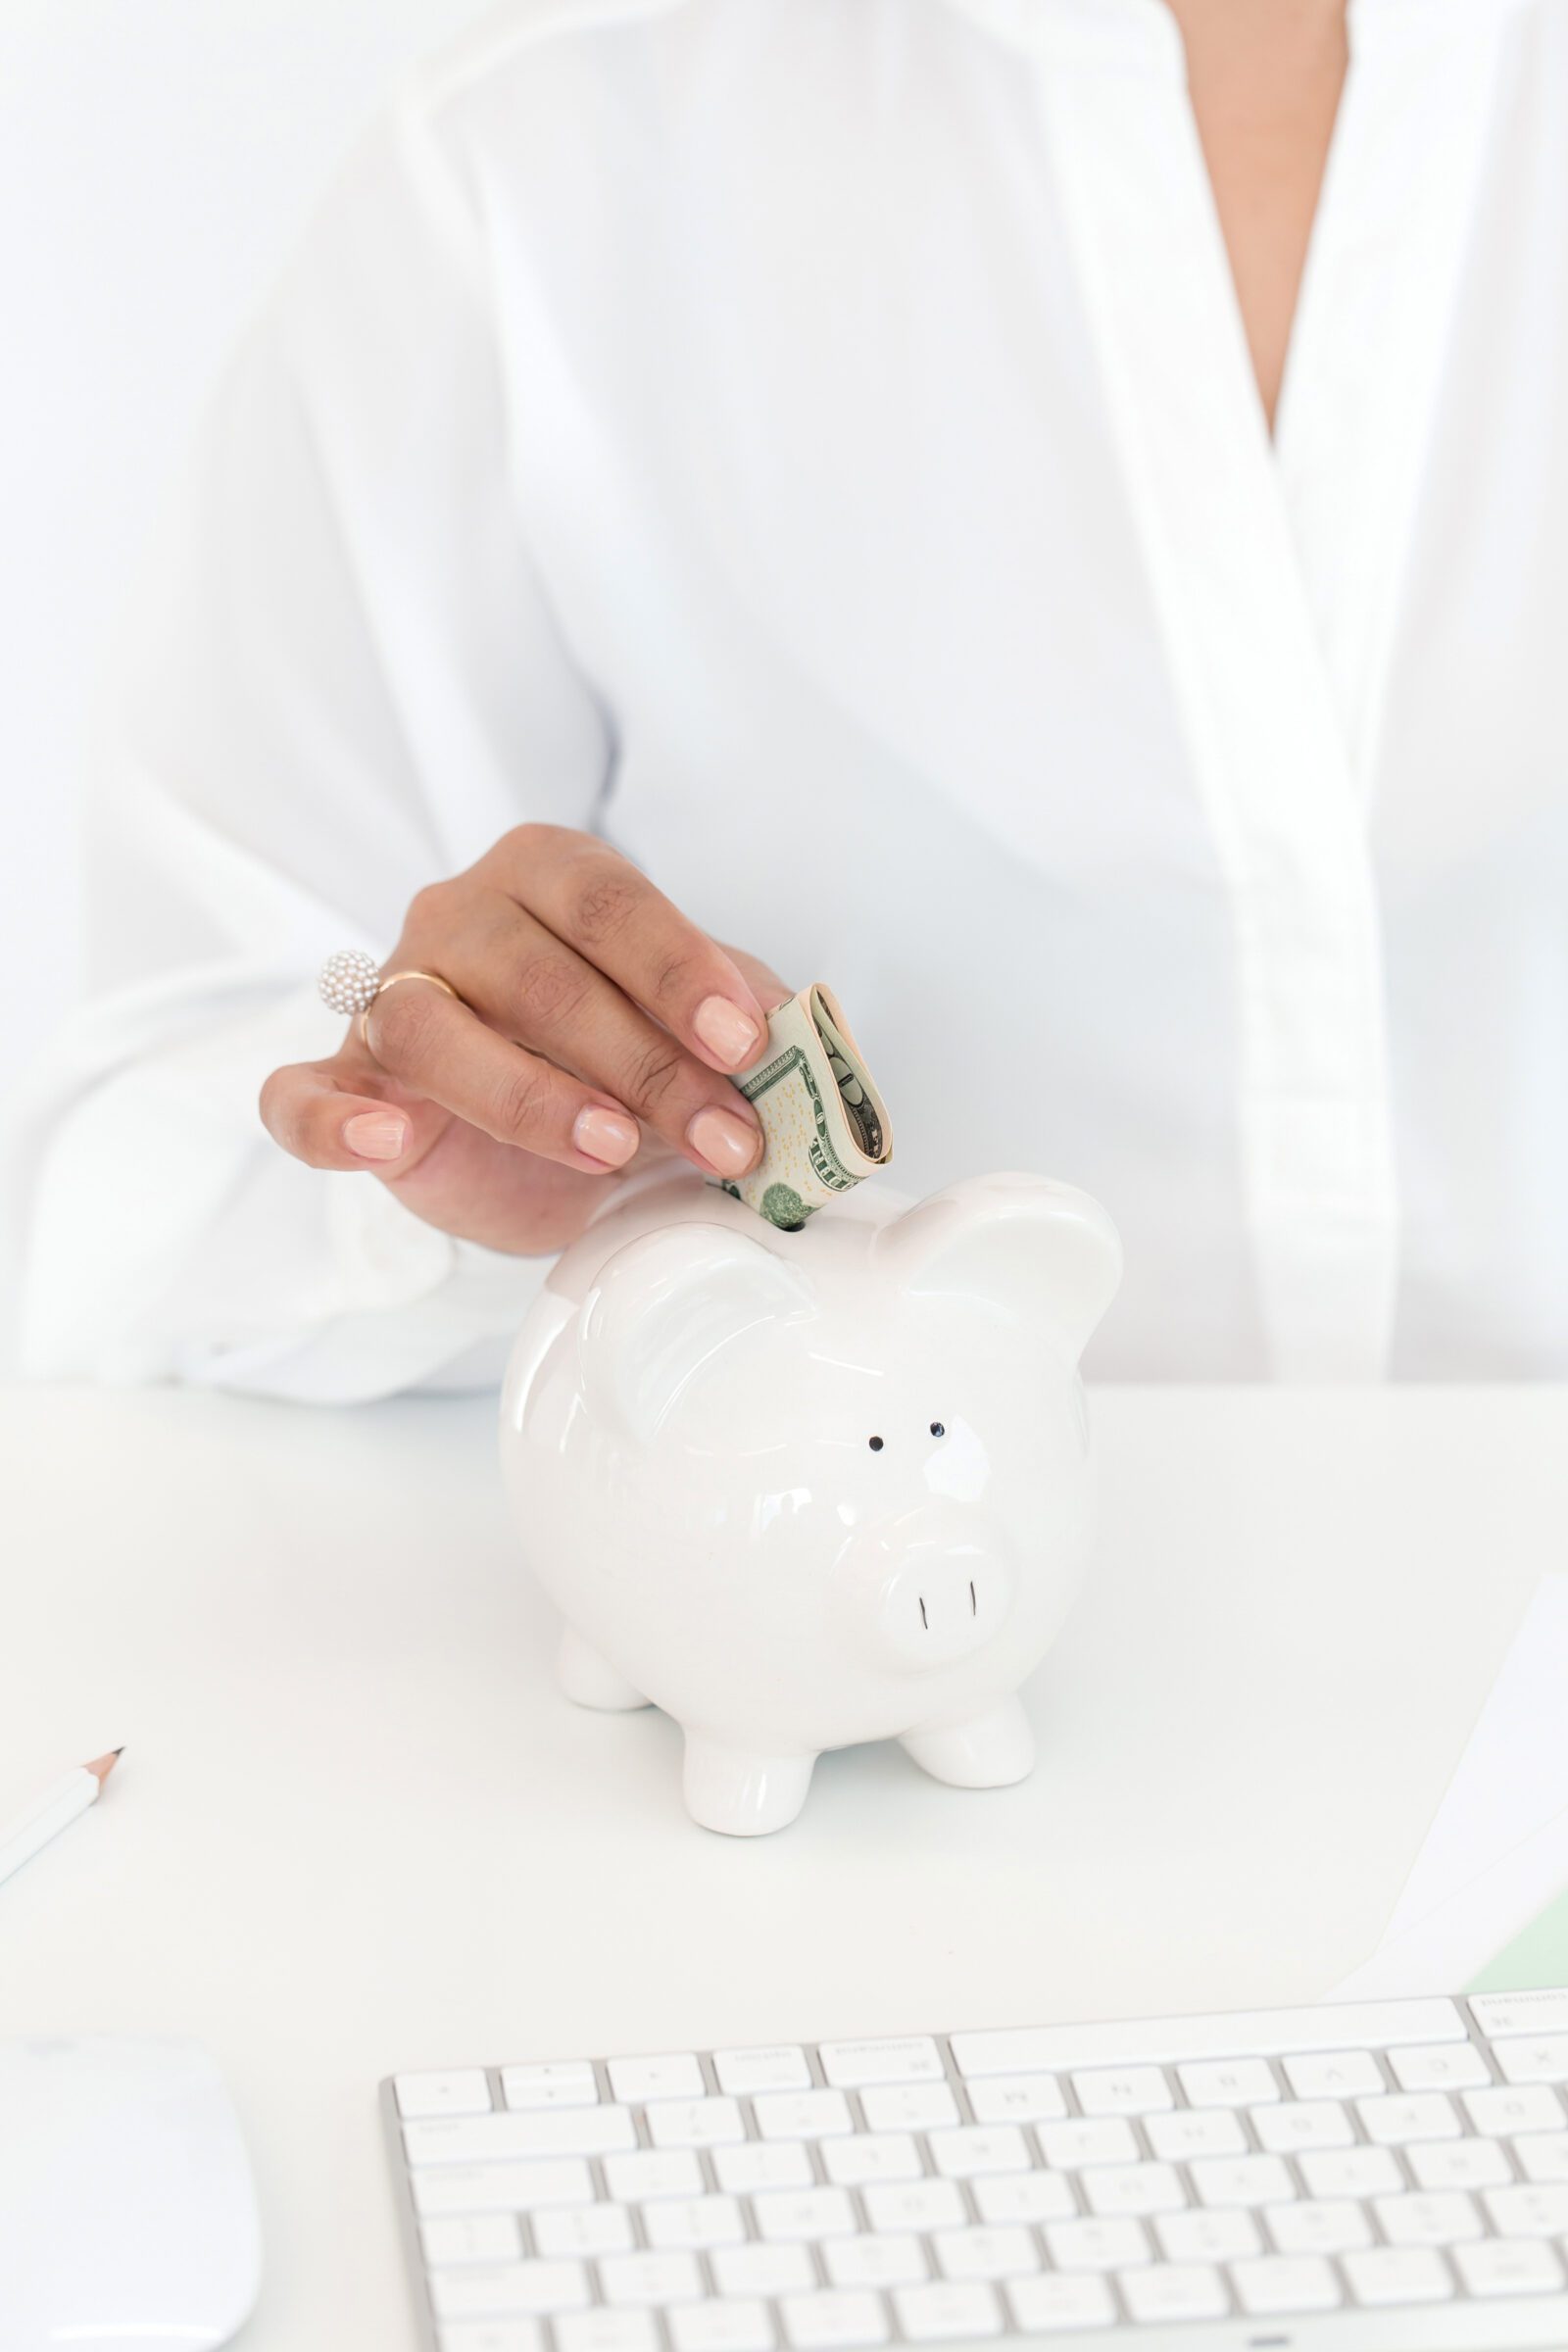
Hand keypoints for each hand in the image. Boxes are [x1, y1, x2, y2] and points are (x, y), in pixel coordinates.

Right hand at [260, 826, 787, 1254]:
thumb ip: (743, 1023)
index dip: (680, 971)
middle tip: (725, 1137)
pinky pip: (301, 1095)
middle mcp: (457, 918)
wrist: (546, 1150)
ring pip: (433, 1030)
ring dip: (530, 1095)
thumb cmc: (624, 1062)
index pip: (608, 902)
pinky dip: (333, 1120)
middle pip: (536, 974)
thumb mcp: (697, 1033)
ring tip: (611, 1149)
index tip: (746, 1042)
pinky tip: (388, 1137)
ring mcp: (390, 998)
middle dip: (645, 1064)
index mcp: (546, 873)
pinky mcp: (346, 1087)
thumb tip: (800, 1044)